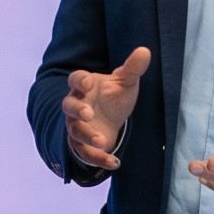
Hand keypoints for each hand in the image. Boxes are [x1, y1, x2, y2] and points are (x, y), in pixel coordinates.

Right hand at [61, 46, 148, 171]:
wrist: (111, 119)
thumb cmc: (114, 96)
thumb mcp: (125, 82)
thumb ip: (133, 68)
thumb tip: (145, 51)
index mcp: (84, 86)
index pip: (75, 79)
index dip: (80, 81)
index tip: (89, 82)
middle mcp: (76, 105)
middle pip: (68, 106)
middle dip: (76, 110)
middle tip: (88, 114)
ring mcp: (76, 126)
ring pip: (75, 132)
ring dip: (87, 137)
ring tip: (102, 141)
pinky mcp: (82, 145)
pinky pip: (86, 153)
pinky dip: (99, 159)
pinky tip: (114, 163)